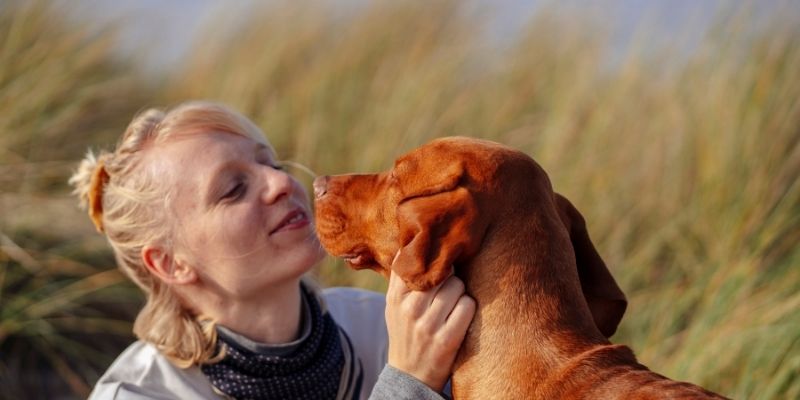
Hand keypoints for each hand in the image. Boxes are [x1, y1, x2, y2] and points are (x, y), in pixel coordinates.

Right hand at [385, 266, 475, 391]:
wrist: (410, 376)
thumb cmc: (405, 332)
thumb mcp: (393, 306)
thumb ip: (400, 277)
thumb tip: (409, 242)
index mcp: (396, 297)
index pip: (415, 262)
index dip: (431, 258)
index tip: (437, 259)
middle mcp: (410, 309)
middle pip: (442, 272)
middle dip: (450, 276)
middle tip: (448, 286)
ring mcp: (428, 325)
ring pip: (457, 286)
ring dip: (460, 292)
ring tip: (453, 302)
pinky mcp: (447, 340)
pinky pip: (467, 305)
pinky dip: (468, 307)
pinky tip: (461, 315)